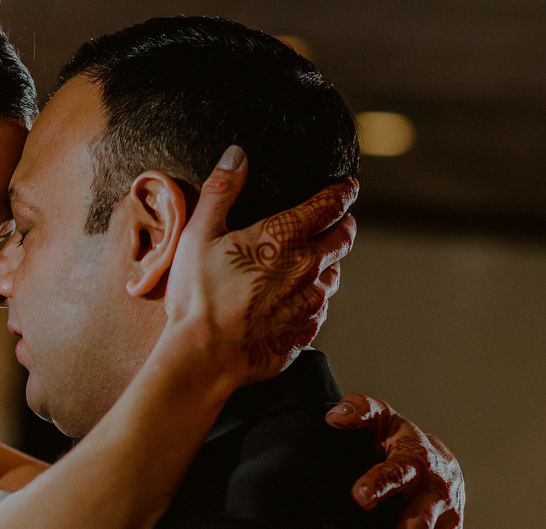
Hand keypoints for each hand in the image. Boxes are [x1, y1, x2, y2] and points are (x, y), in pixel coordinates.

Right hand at [164, 145, 358, 385]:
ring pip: (333, 275)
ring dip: (327, 264)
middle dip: (343, 225)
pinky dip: (312, 299)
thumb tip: (237, 154)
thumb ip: (222, 191)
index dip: (343, 192)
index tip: (348, 187)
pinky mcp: (305, 332)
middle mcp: (307, 268)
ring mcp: (310, 303)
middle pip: (343, 238)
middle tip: (338, 221)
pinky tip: (295, 300)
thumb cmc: (197, 296)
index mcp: (284, 237)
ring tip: (313, 262)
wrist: (204, 357)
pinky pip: (319, 309)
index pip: (330, 205)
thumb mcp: (198, 235)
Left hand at [326, 394, 464, 528]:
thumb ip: (359, 412)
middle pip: (423, 517)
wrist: (438, 462)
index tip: (358, 496)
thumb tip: (334, 417)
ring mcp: (447, 523)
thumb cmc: (395, 442)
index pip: (397, 470)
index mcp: (416, 460)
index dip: (379, 482)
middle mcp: (436, 493)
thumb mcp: (380, 420)